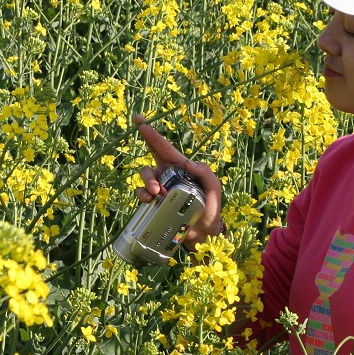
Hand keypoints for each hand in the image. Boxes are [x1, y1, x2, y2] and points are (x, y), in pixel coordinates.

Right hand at [134, 115, 224, 246]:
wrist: (204, 234)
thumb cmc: (211, 208)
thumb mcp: (214, 188)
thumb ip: (205, 173)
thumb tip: (186, 163)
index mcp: (181, 167)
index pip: (164, 146)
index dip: (151, 133)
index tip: (139, 120)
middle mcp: (168, 174)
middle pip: (150, 158)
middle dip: (146, 156)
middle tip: (153, 180)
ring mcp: (160, 188)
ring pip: (145, 176)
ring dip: (147, 182)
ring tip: (156, 194)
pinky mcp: (154, 202)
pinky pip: (142, 193)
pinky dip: (142, 195)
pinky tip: (150, 201)